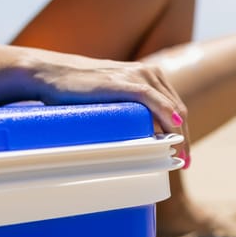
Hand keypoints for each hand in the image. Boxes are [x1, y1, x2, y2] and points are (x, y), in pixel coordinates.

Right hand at [30, 56, 190, 164]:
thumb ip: (130, 110)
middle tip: (184, 163)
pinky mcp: (124, 81)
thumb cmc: (78, 90)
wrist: (51, 73)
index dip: (184, 133)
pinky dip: (167, 114)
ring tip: (178, 158)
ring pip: (171, 108)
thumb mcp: (113, 98)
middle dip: (184, 138)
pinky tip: (174, 127)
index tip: (184, 156)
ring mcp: (138, 75)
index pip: (176, 109)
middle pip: (178, 111)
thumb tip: (141, 138)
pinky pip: (153, 100)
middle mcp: (149, 73)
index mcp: (150, 76)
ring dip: (179, 134)